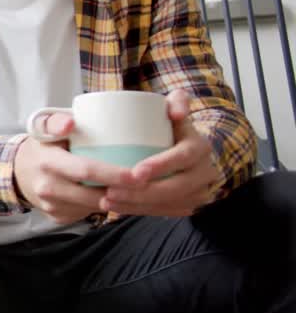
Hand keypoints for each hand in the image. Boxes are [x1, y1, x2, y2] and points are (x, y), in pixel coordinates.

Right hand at [14, 111, 136, 223]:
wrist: (16, 171)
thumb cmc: (41, 145)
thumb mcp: (43, 127)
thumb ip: (56, 120)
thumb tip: (70, 123)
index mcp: (48, 162)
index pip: (86, 170)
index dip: (114, 174)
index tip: (140, 174)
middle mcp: (48, 188)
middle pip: (95, 194)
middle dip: (125, 192)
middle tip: (149, 183)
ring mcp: (53, 206)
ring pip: (95, 207)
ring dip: (117, 200)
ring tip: (136, 189)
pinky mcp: (58, 217)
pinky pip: (87, 213)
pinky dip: (104, 205)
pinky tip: (114, 195)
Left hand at [100, 90, 220, 216]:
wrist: (192, 150)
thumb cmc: (173, 126)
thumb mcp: (177, 108)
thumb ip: (178, 100)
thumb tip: (176, 111)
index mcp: (200, 147)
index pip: (183, 158)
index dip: (161, 165)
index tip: (134, 172)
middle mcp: (205, 172)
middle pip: (175, 188)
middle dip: (142, 193)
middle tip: (111, 191)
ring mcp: (199, 191)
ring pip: (169, 204)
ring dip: (136, 206)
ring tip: (107, 201)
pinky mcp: (189, 205)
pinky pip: (165, 213)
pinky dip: (140, 211)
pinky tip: (117, 208)